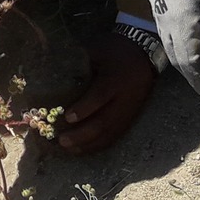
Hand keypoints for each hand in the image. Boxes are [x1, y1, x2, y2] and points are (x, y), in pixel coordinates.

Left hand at [58, 33, 157, 153]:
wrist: (145, 52)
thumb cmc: (116, 50)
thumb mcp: (98, 51)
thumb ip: (81, 64)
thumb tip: (53, 75)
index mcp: (115, 79)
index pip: (99, 97)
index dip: (83, 109)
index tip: (67, 117)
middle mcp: (124, 98)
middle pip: (104, 121)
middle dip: (82, 134)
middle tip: (62, 140)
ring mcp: (129, 110)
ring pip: (110, 133)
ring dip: (89, 144)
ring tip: (69, 150)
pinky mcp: (131, 117)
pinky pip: (116, 135)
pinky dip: (100, 145)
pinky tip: (85, 149)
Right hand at [150, 0, 199, 99]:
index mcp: (180, 23)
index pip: (190, 63)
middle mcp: (164, 21)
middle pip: (177, 59)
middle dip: (195, 77)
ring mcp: (158, 9)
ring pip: (169, 46)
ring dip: (186, 63)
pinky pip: (165, 32)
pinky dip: (178, 46)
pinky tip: (188, 45)